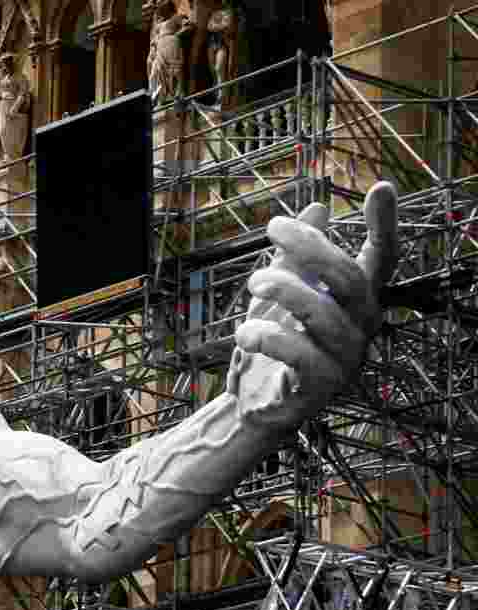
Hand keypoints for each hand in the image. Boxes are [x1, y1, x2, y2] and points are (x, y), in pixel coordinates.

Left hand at [226, 182, 398, 427]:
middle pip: (349, 279)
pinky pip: (300, 355)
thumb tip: (317, 207)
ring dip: (286, 289)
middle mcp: (359, 328)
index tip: (381, 187)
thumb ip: (297, 256)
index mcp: (355, 302)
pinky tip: (245, 332)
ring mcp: (344, 360)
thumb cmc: (274, 345)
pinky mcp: (319, 388)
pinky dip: (269, 337)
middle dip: (312, 247)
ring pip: (324, 315)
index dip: (384, 225)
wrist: (253, 403)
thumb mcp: (280, 293)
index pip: (381, 260)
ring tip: (254, 282)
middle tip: (272, 227)